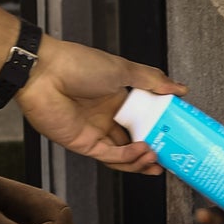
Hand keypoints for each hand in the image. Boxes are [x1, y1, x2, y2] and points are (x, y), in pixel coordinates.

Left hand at [22, 37, 173, 172]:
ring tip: (157, 157)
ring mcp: (95, 132)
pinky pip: (110, 156)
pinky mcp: (83, 144)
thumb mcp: (123, 69)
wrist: (44, 72)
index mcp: (116, 98)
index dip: (159, 129)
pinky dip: (127, 157)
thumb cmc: (76, 64)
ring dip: (141, 159)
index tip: (176, 133)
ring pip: (123, 155)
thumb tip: (179, 88)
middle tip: (171, 153)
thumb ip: (153, 81)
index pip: (142, 119)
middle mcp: (106, 117)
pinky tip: (141, 151)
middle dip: (153, 150)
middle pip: (133, 141)